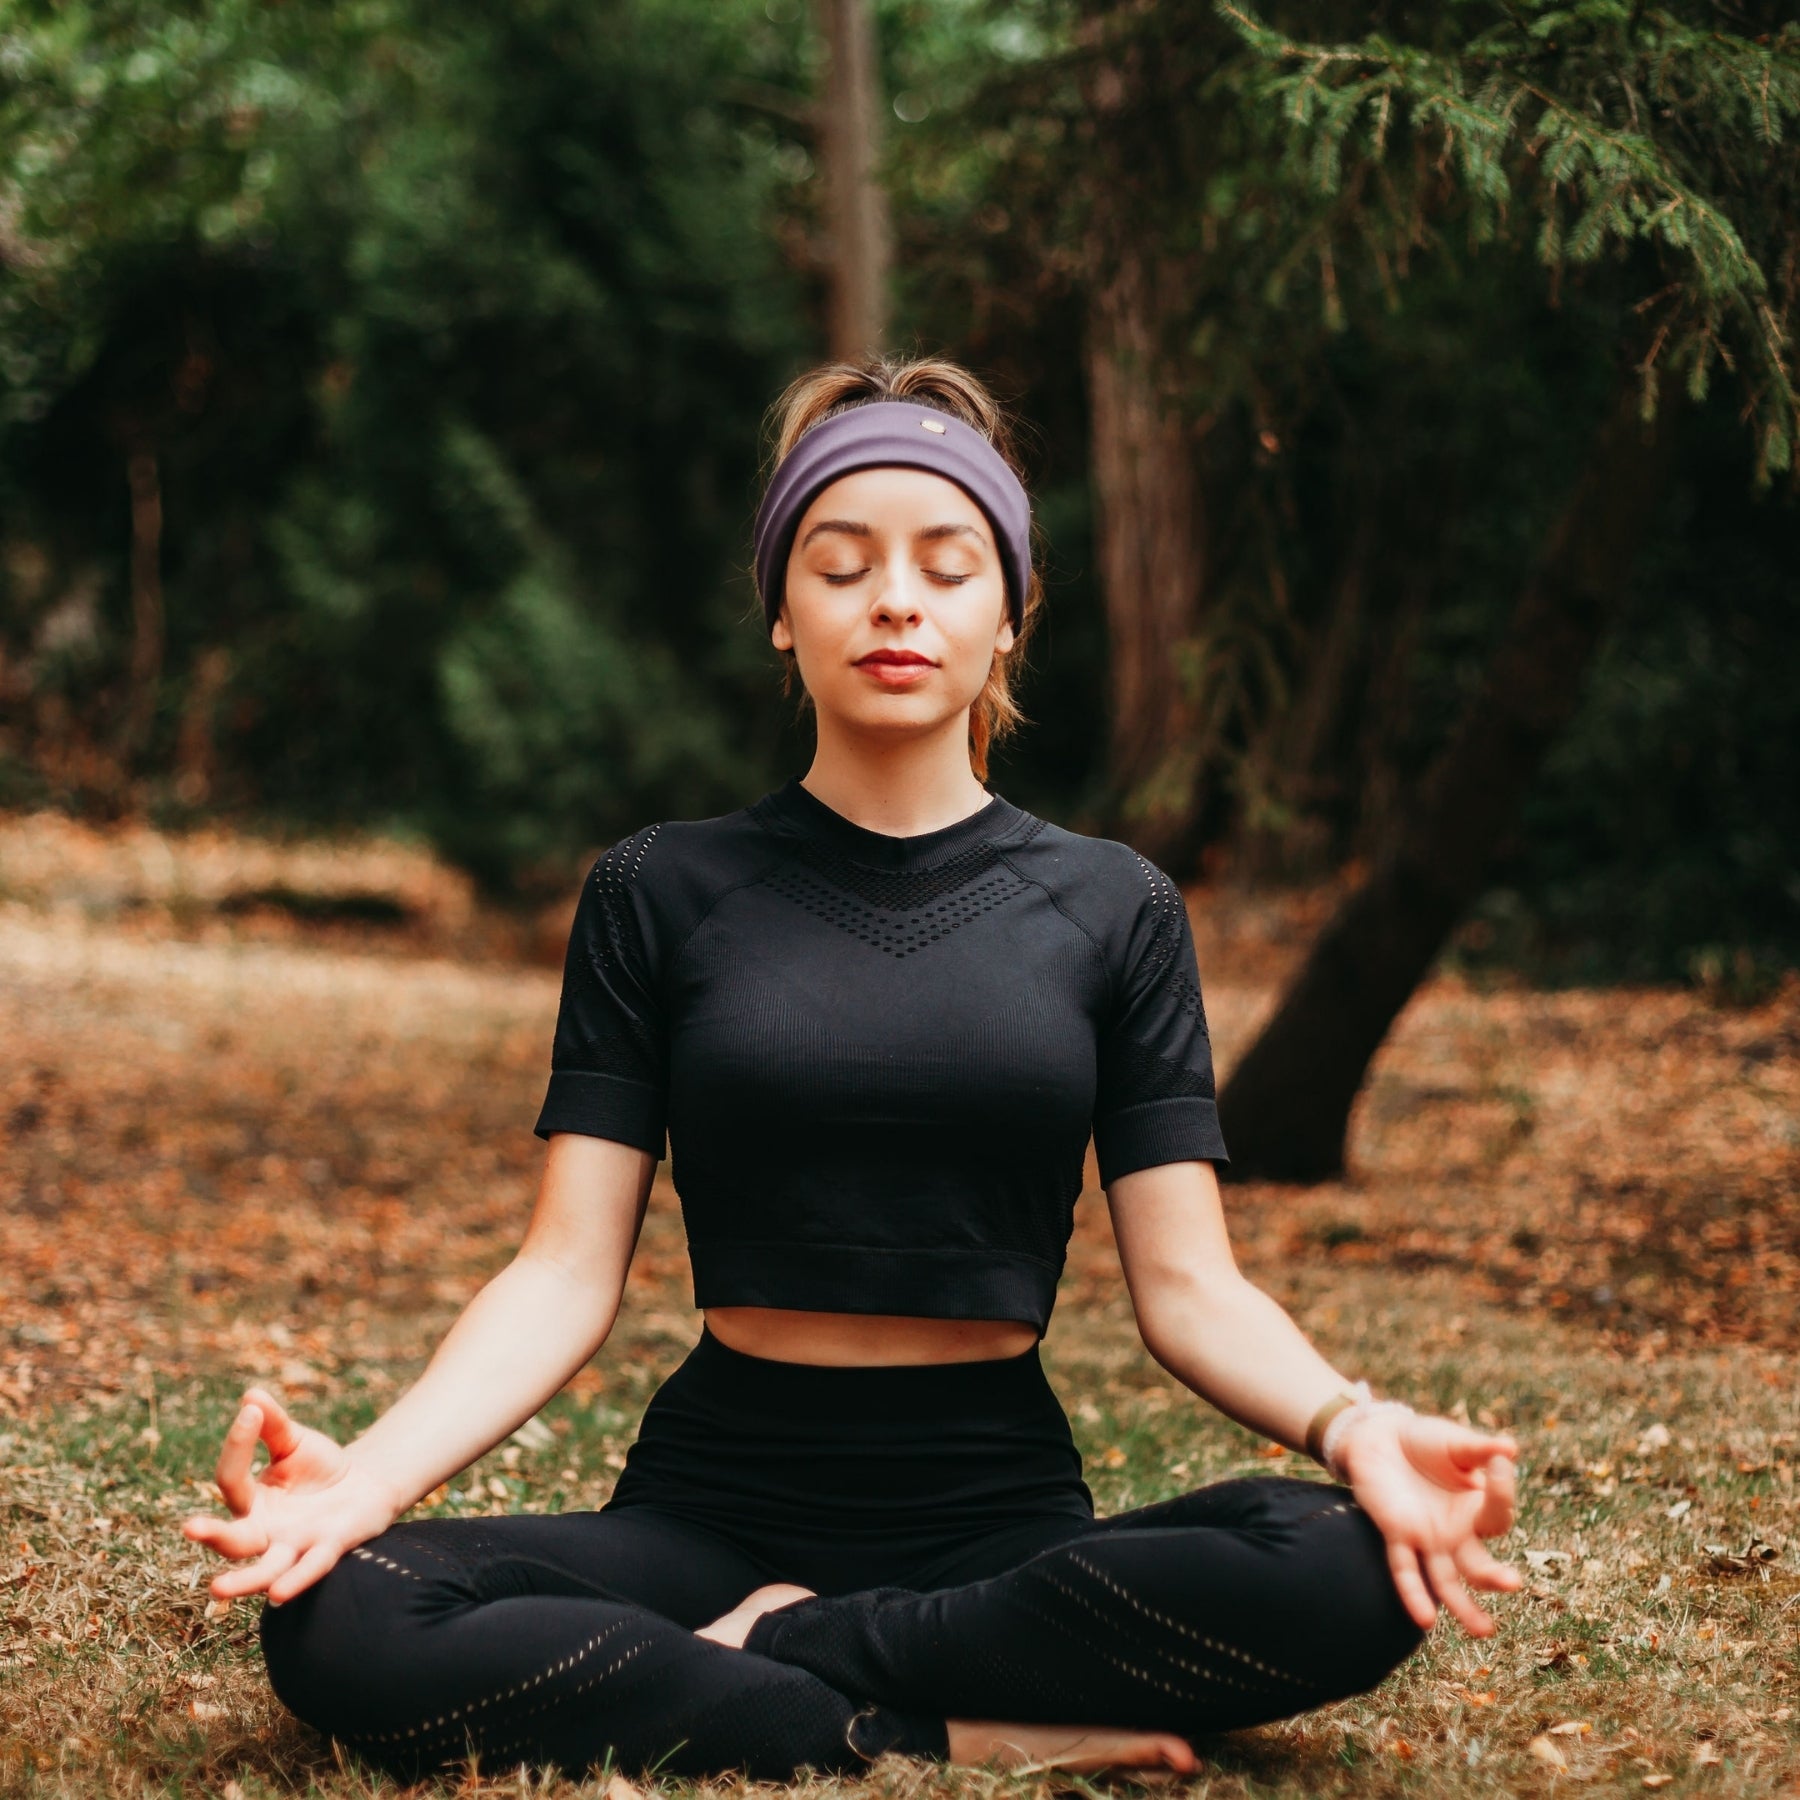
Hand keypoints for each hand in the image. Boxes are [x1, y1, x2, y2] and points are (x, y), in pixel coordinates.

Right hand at [180, 1386, 400, 1605]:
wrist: (365, 1485)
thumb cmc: (320, 1466)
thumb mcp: (295, 1441)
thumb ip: (273, 1424)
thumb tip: (251, 1395)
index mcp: (250, 1501)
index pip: (231, 1479)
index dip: (237, 1444)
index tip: (250, 1412)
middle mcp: (264, 1530)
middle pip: (232, 1539)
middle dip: (211, 1534)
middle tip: (189, 1527)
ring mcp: (293, 1544)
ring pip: (263, 1569)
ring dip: (243, 1580)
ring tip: (217, 1588)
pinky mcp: (326, 1550)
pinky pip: (309, 1569)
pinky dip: (295, 1581)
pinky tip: (279, 1593)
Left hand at [1337, 1408, 1521, 1635]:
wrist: (1380, 1436)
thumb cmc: (1425, 1441)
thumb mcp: (1454, 1442)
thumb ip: (1479, 1449)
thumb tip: (1511, 1448)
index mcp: (1477, 1508)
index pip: (1497, 1514)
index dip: (1502, 1491)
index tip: (1499, 1463)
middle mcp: (1457, 1532)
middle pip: (1479, 1564)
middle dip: (1496, 1577)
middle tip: (1513, 1584)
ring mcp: (1428, 1539)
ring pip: (1447, 1580)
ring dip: (1464, 1606)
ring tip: (1484, 1630)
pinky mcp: (1397, 1535)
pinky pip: (1404, 1570)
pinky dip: (1413, 1594)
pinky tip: (1424, 1620)